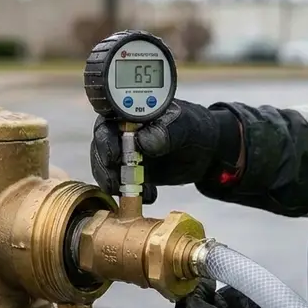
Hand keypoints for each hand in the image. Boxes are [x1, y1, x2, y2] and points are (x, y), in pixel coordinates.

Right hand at [89, 99, 241, 202]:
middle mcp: (123, 131)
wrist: (206, 151)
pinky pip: (120, 184)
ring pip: (106, 167)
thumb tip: (142, 140)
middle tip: (115, 181)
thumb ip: (166, 131)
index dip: (105, 138)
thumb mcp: (186, 127)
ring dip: (114, 182)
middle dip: (104, 165)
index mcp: (132, 112)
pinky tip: (150, 196)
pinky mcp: (131, 173)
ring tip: (132, 193)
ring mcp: (125, 153)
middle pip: (101, 146)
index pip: (108, 120)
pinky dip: (130, 194)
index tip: (113, 155)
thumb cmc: (195, 129)